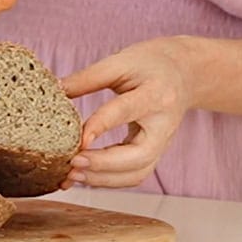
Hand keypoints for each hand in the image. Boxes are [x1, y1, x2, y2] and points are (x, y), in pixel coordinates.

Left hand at [59, 38, 193, 189]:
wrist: (185, 72)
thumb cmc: (152, 63)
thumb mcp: (122, 61)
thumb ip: (89, 77)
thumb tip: (55, 89)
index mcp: (156, 94)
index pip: (125, 111)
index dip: (99, 127)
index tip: (76, 141)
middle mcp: (163, 125)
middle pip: (137, 157)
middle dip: (102, 165)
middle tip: (71, 164)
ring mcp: (163, 144)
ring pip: (136, 174)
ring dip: (103, 180)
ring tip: (72, 175)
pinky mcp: (156, 154)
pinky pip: (134, 176)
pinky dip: (109, 181)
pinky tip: (86, 175)